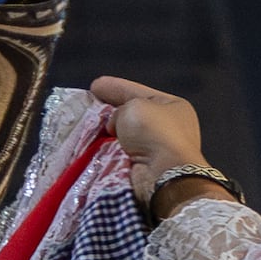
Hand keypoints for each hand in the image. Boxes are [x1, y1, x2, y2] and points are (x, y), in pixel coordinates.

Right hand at [91, 76, 231, 204]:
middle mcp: (170, 127)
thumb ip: (119, 110)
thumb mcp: (134, 106)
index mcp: (173, 107)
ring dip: (108, 132)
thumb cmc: (154, 133)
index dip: (116, 87)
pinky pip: (123, 154)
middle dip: (111, 110)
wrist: (163, 174)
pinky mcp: (147, 168)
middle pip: (133, 114)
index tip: (96, 85)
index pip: (139, 92)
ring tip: (87, 125)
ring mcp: (159, 150)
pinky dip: (109, 150)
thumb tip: (114, 125)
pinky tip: (94, 145)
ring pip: (126, 136)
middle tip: (89, 104)